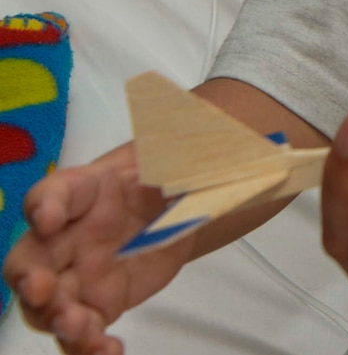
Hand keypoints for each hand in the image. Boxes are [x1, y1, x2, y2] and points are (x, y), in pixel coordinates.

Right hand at [3, 145, 193, 354]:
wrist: (176, 200)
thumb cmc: (164, 172)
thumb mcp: (169, 156)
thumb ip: (166, 160)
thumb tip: (174, 166)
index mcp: (81, 190)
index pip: (51, 193)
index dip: (45, 206)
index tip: (49, 217)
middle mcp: (66, 236)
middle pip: (29, 259)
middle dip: (29, 278)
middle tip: (41, 290)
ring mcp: (78, 274)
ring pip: (48, 304)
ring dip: (55, 319)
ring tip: (77, 327)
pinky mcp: (100, 303)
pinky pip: (85, 330)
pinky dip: (89, 346)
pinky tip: (108, 351)